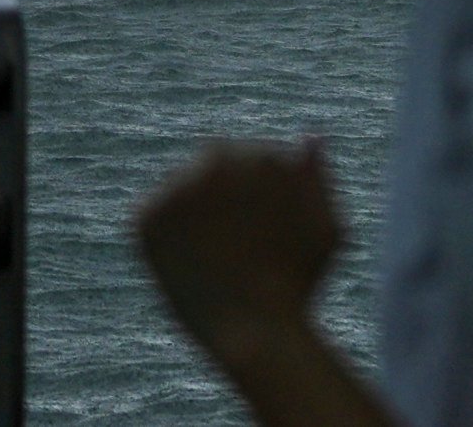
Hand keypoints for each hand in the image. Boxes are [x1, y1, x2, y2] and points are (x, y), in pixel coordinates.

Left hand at [136, 137, 345, 356]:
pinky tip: (192, 264)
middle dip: (225, 199)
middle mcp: (213, 159)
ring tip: (217, 258)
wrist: (256, 333)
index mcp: (257, 153)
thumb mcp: (327, 229)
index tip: (265, 233)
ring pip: (184, 193)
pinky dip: (169, 239)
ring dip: (196, 215)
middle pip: (214, 169)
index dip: (260, 200)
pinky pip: (155, 219)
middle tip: (239, 245)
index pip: (252, 160)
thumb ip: (317, 179)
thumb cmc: (299, 285)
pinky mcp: (145, 218)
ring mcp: (176, 187)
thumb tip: (311, 138)